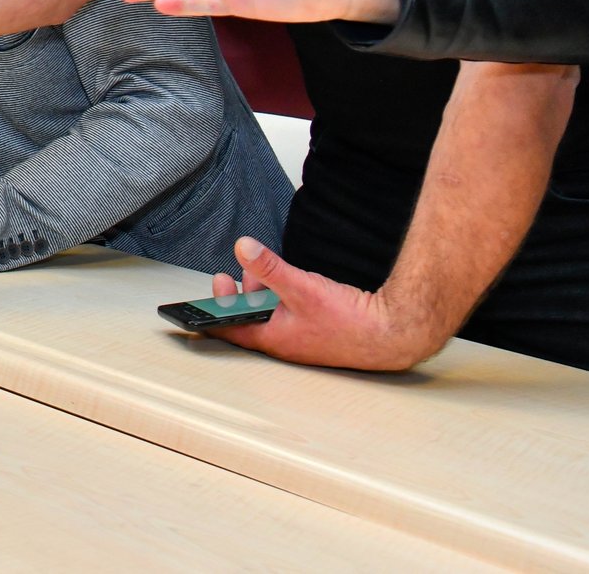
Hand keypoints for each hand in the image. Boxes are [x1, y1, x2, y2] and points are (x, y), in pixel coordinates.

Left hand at [197, 237, 440, 371]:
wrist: (393, 333)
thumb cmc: (349, 321)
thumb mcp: (301, 288)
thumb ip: (270, 268)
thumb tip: (242, 248)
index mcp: (272, 339)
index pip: (229, 330)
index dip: (210, 314)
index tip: (196, 301)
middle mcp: (283, 342)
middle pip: (248, 319)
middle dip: (237, 295)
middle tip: (230, 275)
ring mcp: (300, 337)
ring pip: (268, 314)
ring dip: (259, 292)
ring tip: (256, 270)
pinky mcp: (315, 329)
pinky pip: (287, 312)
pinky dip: (280, 296)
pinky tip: (287, 281)